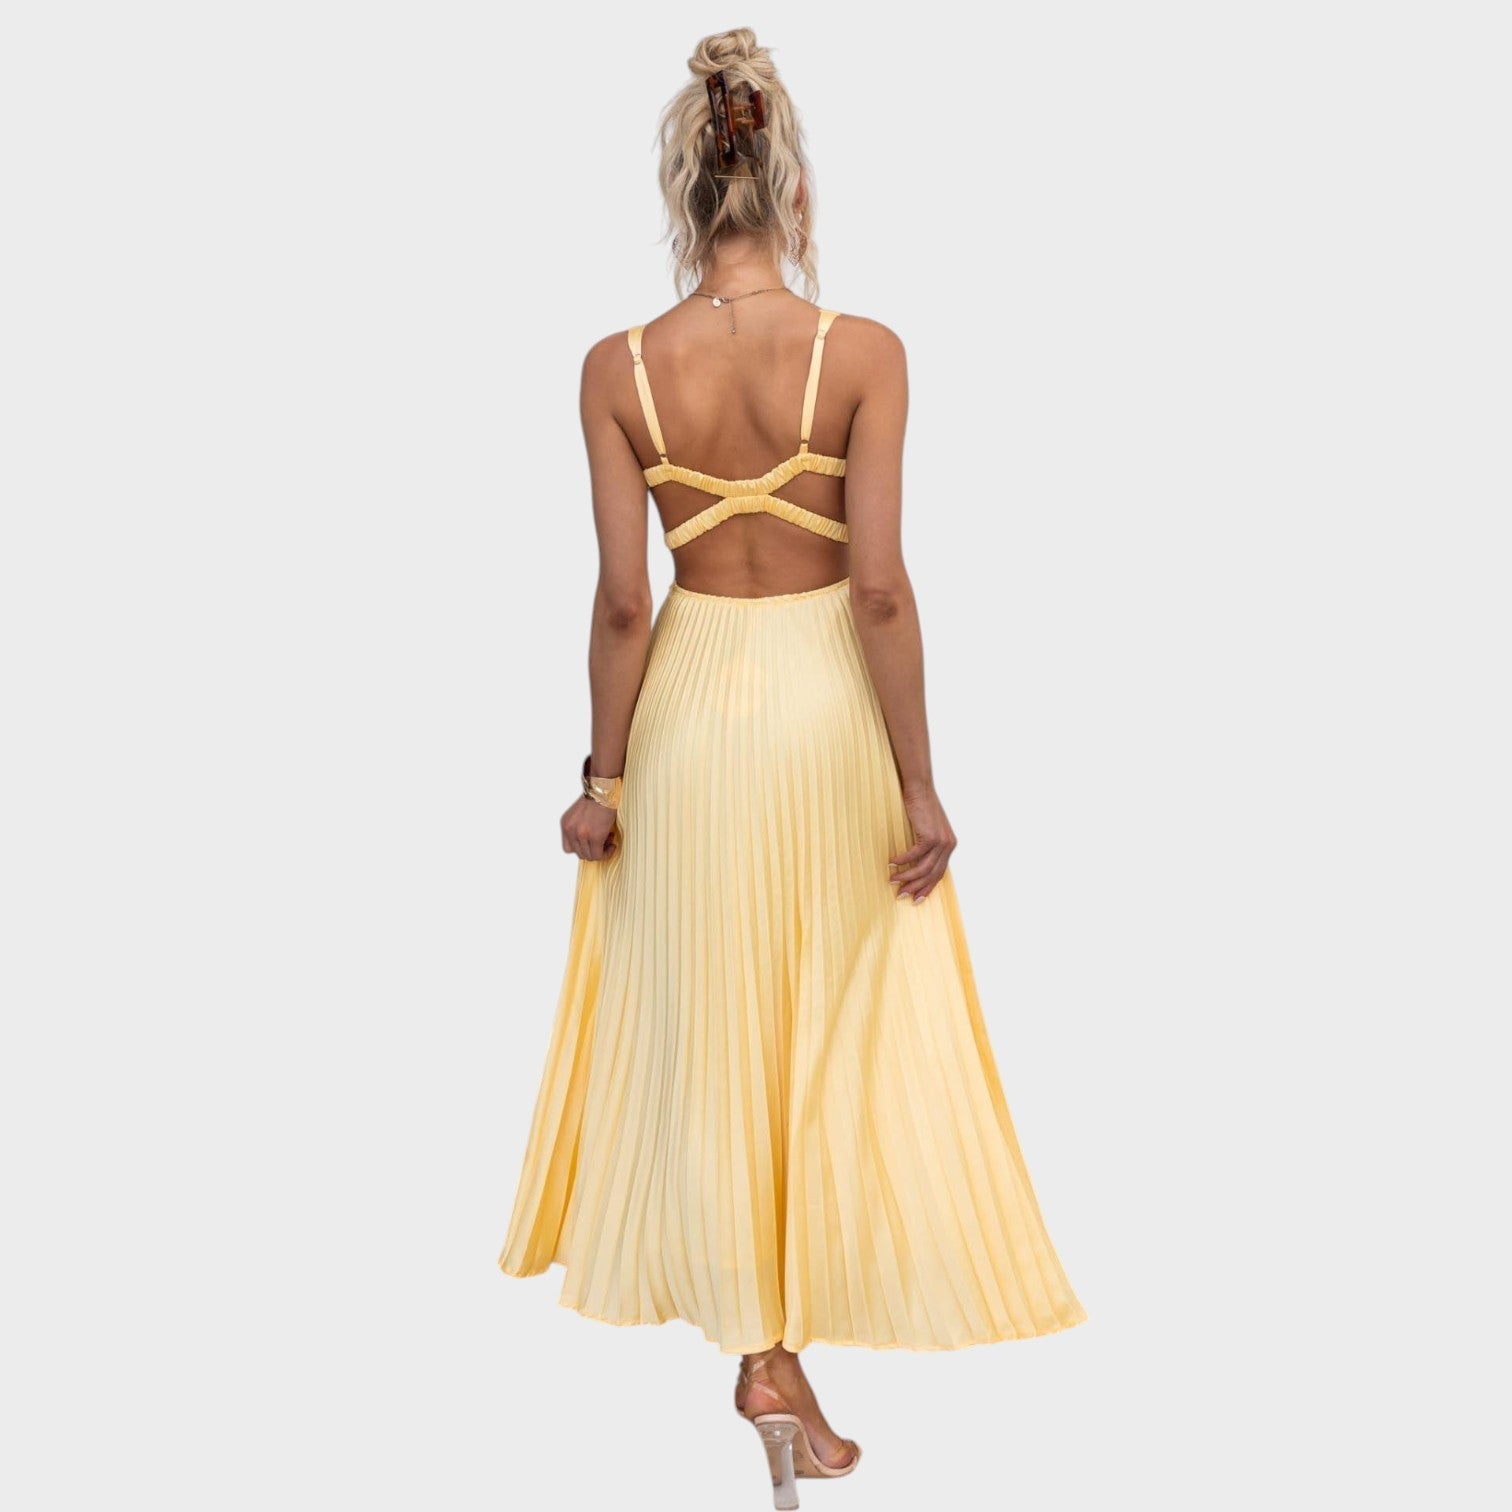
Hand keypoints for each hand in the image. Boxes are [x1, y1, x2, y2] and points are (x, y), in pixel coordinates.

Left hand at [561, 795, 619, 860]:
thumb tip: (590, 842)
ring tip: (609, 839)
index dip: (581, 848)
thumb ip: (580, 827)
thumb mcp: (581, 813)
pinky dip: (607, 853)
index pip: (568, 848)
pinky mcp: (595, 837)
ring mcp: (581, 835)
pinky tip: (613, 845)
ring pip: (589, 856)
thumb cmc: (597, 796)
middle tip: (604, 840)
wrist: (604, 789)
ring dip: (601, 851)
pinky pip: (599, 855)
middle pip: (579, 853)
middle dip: (593, 849)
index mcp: (566, 824)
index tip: (592, 843)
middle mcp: (570, 830)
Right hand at [889, 784, 955, 902]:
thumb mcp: (927, 829)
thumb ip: (926, 846)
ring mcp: (941, 842)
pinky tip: (891, 863)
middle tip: (900, 895)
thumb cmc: (920, 807)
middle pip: (932, 875)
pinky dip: (901, 861)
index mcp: (949, 846)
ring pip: (923, 869)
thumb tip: (914, 864)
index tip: (916, 899)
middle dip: (915, 888)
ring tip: (892, 880)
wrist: (920, 789)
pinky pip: (914, 856)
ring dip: (906, 876)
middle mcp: (948, 846)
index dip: (927, 888)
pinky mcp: (930, 837)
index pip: (939, 874)